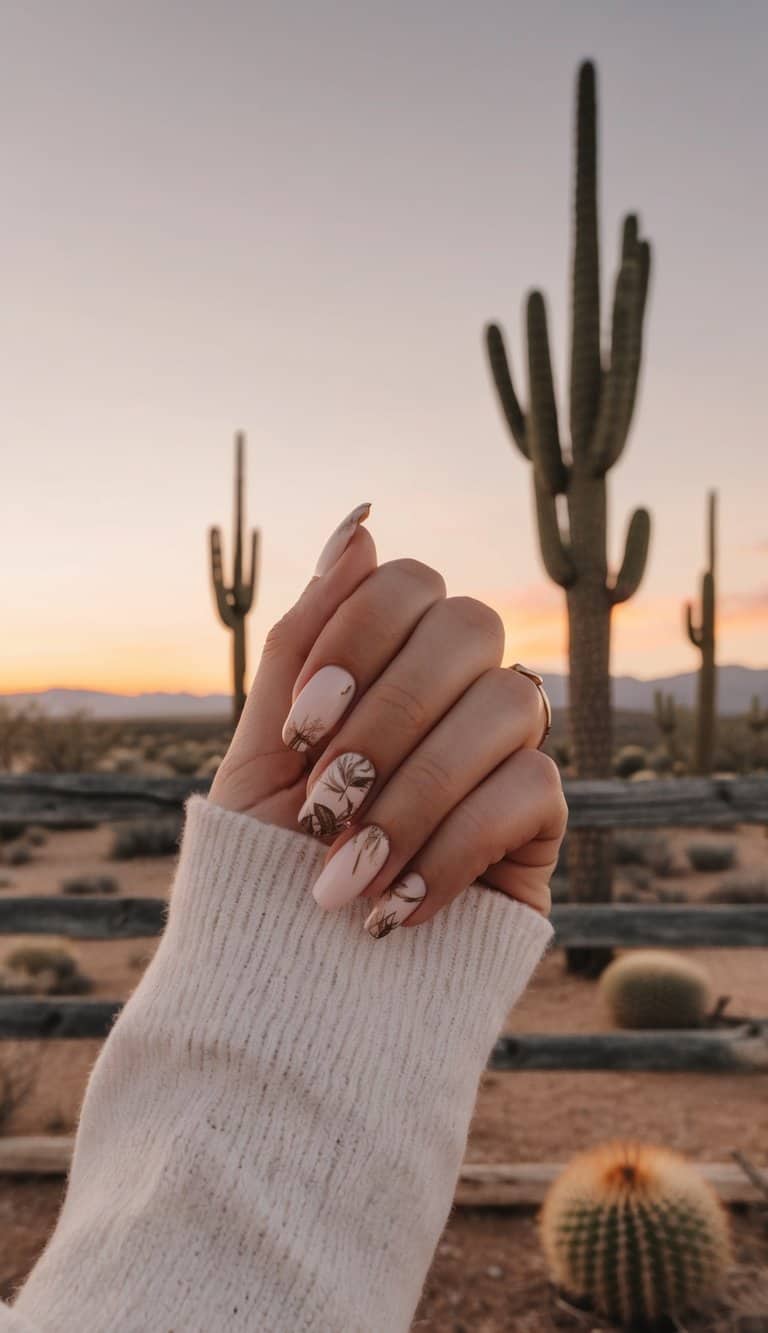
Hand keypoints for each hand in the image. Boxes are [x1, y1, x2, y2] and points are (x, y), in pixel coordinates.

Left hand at [210, 505, 566, 936]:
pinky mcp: (542, 820)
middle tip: (322, 803)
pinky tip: (395, 907)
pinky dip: (449, 849)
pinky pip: (530, 790)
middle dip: (386, 716)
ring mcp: (508, 748)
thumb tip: (361, 522)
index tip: (300, 728)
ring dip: (411, 794)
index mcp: (392, 659)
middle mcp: (460, 688)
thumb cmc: (276, 857)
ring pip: (508, 705)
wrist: (300, 976)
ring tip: (344, 874)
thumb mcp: (266, 750)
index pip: (409, 582)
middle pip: (472, 625)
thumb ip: (304, 641)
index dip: (355, 638)